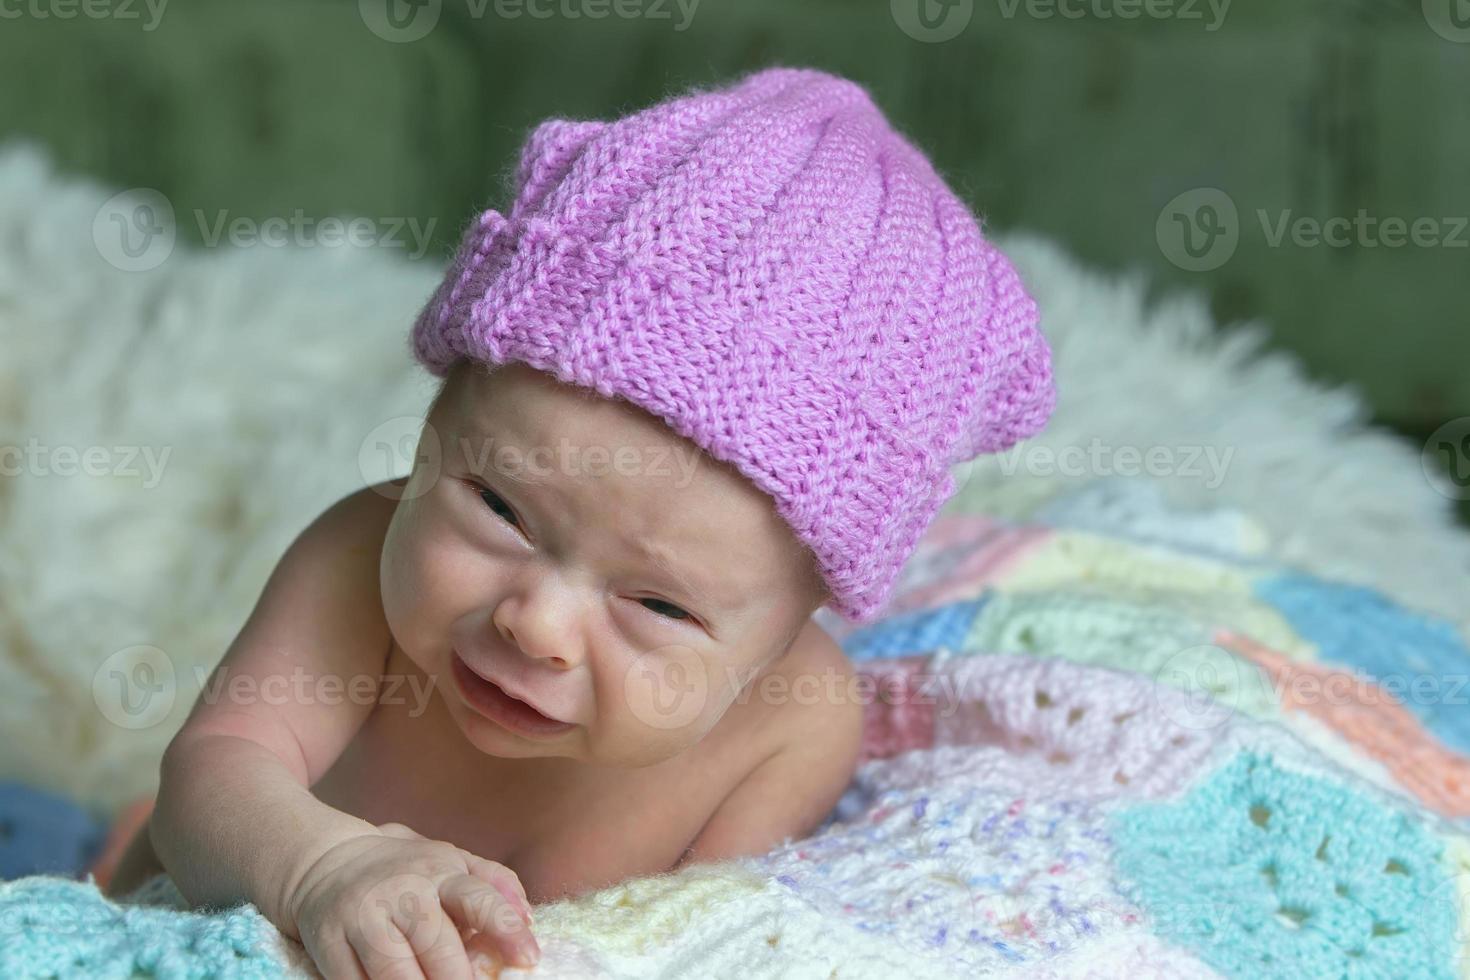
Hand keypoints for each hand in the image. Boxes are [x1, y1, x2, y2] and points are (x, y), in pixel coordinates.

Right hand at [284, 821, 539, 978]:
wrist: (327, 862)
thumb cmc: (407, 872)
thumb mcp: (452, 863)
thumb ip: (494, 885)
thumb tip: (528, 916)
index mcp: (440, 871)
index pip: (478, 898)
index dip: (506, 928)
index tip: (529, 959)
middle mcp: (401, 892)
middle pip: (435, 942)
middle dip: (458, 976)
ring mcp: (362, 918)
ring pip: (393, 970)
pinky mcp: (328, 944)